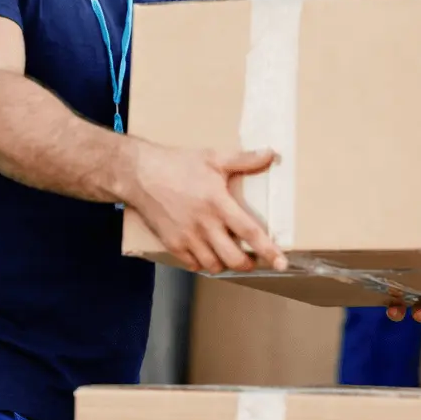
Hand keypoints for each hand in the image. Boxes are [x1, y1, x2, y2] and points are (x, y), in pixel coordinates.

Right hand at [128, 143, 286, 274]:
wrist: (140, 174)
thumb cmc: (179, 164)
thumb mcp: (214, 157)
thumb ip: (244, 159)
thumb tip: (271, 154)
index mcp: (218, 203)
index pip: (249, 232)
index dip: (268, 250)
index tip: (281, 263)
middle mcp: (204, 225)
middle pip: (233, 258)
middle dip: (247, 263)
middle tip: (252, 259)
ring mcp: (186, 237)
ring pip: (213, 265)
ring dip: (225, 264)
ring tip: (231, 256)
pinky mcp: (172, 244)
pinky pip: (192, 264)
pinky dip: (204, 263)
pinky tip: (208, 253)